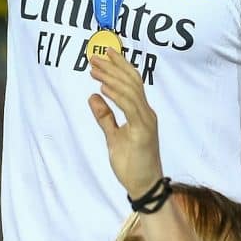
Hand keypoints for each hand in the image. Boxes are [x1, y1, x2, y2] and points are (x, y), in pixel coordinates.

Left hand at [87, 45, 164, 199]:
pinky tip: (103, 87)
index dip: (119, 67)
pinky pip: (130, 106)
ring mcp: (146, 120)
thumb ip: (105, 117)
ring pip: (131, 90)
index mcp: (142, 112)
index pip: (132, 82)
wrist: (144, 186)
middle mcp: (147, 112)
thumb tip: (93, 96)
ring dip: (111, 77)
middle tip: (95, 55)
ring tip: (94, 68)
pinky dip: (117, 94)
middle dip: (114, 66)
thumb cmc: (132, 164)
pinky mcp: (143, 131)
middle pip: (132, 81)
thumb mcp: (113, 137)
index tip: (103, 55)